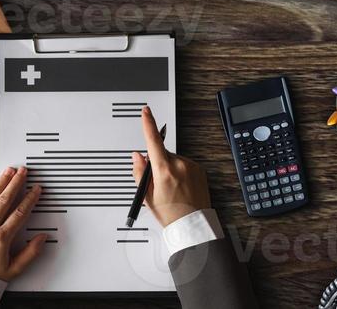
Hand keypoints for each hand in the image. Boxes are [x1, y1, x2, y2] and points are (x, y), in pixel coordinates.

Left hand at [0, 166, 46, 281]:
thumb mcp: (13, 270)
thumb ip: (30, 253)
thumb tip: (41, 239)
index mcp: (1, 239)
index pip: (20, 212)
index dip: (30, 198)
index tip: (35, 190)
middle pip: (5, 200)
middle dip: (16, 183)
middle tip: (23, 172)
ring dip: (0, 183)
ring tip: (8, 172)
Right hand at [132, 105, 209, 226]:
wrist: (192, 223)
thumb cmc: (170, 214)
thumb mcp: (147, 196)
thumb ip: (140, 173)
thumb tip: (137, 156)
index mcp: (165, 170)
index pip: (153, 141)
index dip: (148, 124)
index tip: (146, 111)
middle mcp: (180, 165)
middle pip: (163, 154)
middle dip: (158, 163)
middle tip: (158, 184)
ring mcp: (191, 166)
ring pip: (174, 160)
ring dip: (170, 169)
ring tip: (171, 189)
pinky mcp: (199, 169)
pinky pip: (185, 165)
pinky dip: (180, 173)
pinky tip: (180, 187)